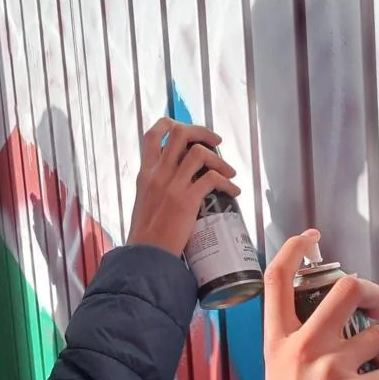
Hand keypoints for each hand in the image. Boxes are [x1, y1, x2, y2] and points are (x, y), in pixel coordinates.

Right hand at [126, 118, 240, 255]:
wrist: (145, 255)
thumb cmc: (146, 235)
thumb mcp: (145, 201)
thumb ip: (158, 186)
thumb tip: (179, 179)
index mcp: (145, 172)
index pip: (153, 134)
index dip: (173, 124)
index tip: (190, 133)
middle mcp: (157, 173)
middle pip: (180, 133)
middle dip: (202, 132)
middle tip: (216, 142)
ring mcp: (172, 185)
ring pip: (199, 153)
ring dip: (220, 160)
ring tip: (229, 172)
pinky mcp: (186, 200)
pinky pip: (212, 179)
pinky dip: (228, 183)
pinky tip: (234, 191)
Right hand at [251, 230, 378, 379]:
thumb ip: (296, 356)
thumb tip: (327, 340)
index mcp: (276, 345)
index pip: (276, 280)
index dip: (295, 249)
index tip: (312, 239)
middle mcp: (303, 349)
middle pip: (346, 288)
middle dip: (371, 292)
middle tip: (375, 307)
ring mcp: (332, 370)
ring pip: (378, 335)